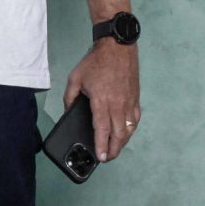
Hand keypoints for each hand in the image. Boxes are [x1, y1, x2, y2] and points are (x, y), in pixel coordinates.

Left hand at [62, 38, 141, 161]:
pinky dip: (130, 129)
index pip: (103, 130)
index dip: (102, 145)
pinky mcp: (135, 98)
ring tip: (115, 148)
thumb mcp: (75, 78)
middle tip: (107, 158)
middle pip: (118, 135)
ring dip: (123, 142)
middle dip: (113, 149)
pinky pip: (134, 119)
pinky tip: (125, 133)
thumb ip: (69, 97)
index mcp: (102, 101)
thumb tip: (68, 111)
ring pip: (129, 129)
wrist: (117, 47)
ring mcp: (129, 102)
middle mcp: (118, 104)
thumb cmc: (96, 61)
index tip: (101, 157)